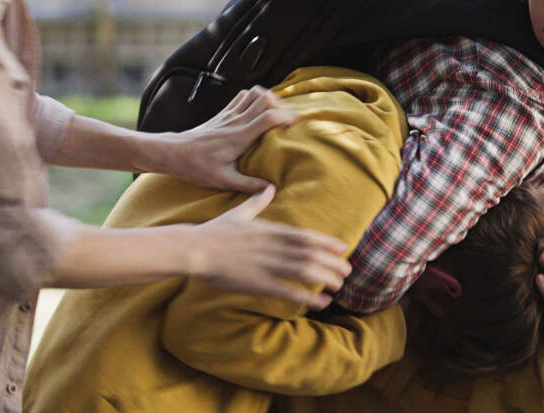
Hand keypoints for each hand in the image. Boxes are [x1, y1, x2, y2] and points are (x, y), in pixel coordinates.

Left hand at [138, 86, 296, 192]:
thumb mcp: (224, 180)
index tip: (295, 125)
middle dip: (282, 105)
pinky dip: (255, 98)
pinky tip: (257, 111)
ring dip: (268, 99)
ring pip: (254, 93)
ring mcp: (229, 114)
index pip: (268, 116)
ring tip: (276, 114)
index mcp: (240, 137)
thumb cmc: (198, 167)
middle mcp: (236, 121)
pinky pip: (242, 96)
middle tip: (288, 120)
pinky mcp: (223, 113)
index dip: (286, 116)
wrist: (174, 153)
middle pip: (265, 98)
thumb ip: (249, 185)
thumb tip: (272, 190)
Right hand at [186, 185, 351, 308]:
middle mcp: (274, 246)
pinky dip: (307, 296)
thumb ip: (257, 201)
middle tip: (348, 270)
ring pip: (305, 270)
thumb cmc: (215, 230)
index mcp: (270, 230)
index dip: (327, 242)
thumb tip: (268, 187)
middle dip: (333, 262)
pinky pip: (289, 291)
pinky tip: (321, 302)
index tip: (343, 247)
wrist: (195, 248)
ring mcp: (267, 265)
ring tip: (339, 285)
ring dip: (326, 278)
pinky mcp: (258, 283)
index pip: (307, 235)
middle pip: (312, 253)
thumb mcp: (239, 212)